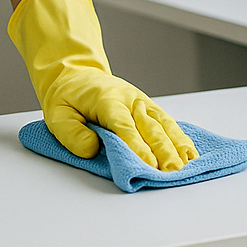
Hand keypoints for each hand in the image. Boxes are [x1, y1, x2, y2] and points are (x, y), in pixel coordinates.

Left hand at [8, 0, 197, 170]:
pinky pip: (168, 123)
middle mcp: (130, 100)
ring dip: (177, 145)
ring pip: (164, 124)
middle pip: (150, 127)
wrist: (77, 76)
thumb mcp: (56, 115)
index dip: (137, 145)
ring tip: (188, 164)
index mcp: (107, 100)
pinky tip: (190, 153)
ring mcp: (142, 103)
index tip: (149, 164)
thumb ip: (72, 134)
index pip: (124, 125)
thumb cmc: (68, 98)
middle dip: (163, 150)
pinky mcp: (149, 108)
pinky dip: (180, 138)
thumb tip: (93, 149)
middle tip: (172, 171)